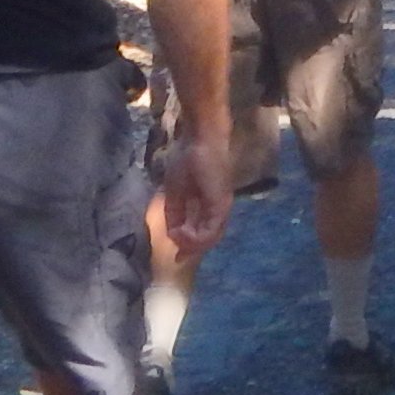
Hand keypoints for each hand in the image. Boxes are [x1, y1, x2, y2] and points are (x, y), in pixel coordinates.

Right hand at [152, 117, 234, 264]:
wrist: (201, 136)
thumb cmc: (188, 156)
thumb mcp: (175, 189)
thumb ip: (176, 212)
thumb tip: (173, 233)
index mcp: (208, 205)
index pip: (202, 232)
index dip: (188, 245)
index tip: (176, 257)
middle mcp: (219, 209)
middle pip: (208, 239)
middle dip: (191, 250)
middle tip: (179, 258)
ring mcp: (221, 206)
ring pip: (210, 238)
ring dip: (193, 245)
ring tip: (178, 242)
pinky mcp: (221, 203)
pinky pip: (211, 230)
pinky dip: (196, 238)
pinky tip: (182, 235)